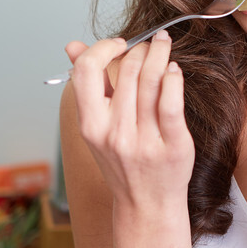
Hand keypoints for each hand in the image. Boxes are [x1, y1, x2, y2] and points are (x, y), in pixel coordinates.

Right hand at [66, 32, 194, 215]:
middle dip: (141, 47)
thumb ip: (88, 84)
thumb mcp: (97, 126)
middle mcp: (115, 133)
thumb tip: (72, 46)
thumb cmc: (121, 161)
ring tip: (163, 45)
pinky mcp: (173, 147)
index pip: (87, 71)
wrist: (146, 205)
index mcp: (91, 125)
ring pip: (152, 80)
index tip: (119, 45)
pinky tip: (174, 71)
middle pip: (128, 70)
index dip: (103, 48)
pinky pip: (172, 103)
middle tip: (150, 42)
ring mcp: (144, 141)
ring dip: (160, 54)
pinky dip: (174, 79)